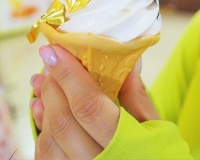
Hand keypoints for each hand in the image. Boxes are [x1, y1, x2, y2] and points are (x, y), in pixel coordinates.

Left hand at [30, 45, 158, 157]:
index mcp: (125, 146)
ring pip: (49, 141)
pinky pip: (45, 156)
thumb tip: (125, 57)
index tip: (54, 50)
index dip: (68, 75)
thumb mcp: (157, 127)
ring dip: (43, 106)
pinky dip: (40, 128)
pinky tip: (41, 108)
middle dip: (53, 87)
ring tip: (43, 82)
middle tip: (50, 63)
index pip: (88, 106)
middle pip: (64, 122)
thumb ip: (137, 95)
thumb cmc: (159, 154)